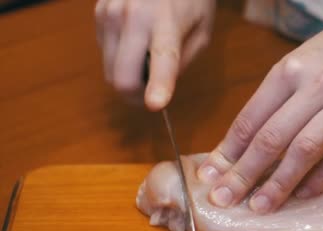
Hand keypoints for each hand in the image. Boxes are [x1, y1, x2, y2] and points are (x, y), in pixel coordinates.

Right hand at [94, 0, 214, 110]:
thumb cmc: (190, 0)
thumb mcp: (201, 32)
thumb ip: (183, 63)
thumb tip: (158, 87)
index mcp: (166, 22)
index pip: (162, 59)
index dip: (157, 85)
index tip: (155, 104)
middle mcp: (131, 17)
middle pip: (121, 77)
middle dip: (135, 96)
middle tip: (151, 97)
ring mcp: (109, 14)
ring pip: (109, 70)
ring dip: (127, 76)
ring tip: (147, 61)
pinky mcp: (97, 13)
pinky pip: (105, 53)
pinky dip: (120, 58)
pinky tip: (135, 41)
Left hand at [197, 2, 322, 213]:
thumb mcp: (302, 60)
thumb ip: (277, 97)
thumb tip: (246, 142)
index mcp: (290, 68)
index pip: (250, 118)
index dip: (228, 152)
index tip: (212, 177)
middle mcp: (315, 84)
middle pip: (271, 138)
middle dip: (244, 174)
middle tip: (224, 201)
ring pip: (305, 150)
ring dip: (279, 184)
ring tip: (261, 207)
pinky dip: (320, 179)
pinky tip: (303, 195)